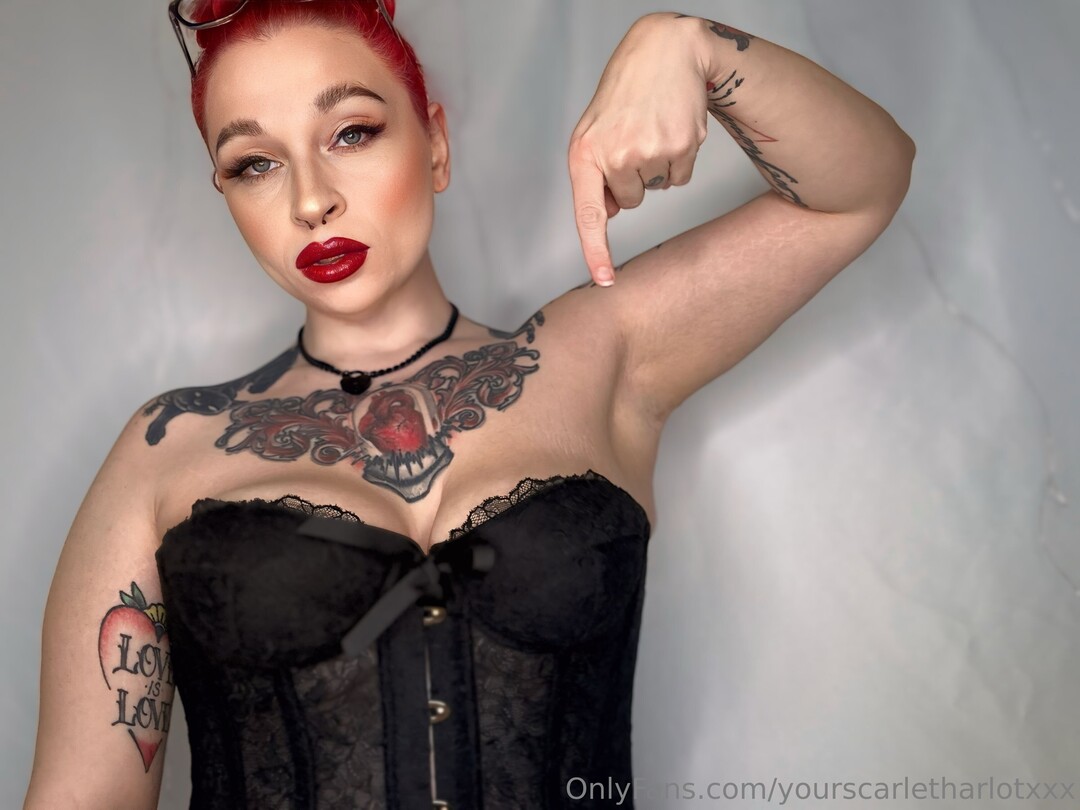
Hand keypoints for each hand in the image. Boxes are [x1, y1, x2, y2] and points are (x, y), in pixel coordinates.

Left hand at [568, 13, 709, 285]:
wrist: (666, 51)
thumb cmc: (626, 93)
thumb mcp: (595, 131)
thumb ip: (596, 175)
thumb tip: (613, 212)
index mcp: (584, 153)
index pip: (588, 214)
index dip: (596, 250)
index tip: (605, 280)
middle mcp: (614, 155)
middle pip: (631, 201)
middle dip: (635, 178)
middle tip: (634, 137)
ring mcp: (649, 151)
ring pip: (657, 189)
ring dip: (657, 167)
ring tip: (652, 128)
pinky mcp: (681, 145)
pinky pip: (680, 178)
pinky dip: (679, 160)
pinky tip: (671, 129)